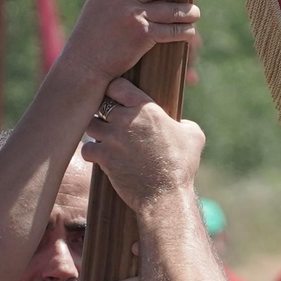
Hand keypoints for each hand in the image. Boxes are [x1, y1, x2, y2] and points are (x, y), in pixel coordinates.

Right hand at [58, 0, 199, 87]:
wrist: (84, 62)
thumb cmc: (94, 32)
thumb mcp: (100, 2)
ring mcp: (133, 15)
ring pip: (176, 9)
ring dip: (191, 12)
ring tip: (194, 14)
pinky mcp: (142, 35)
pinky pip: (174, 30)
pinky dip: (186, 31)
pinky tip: (188, 32)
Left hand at [80, 78, 204, 210]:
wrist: (166, 195)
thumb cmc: (181, 166)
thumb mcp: (194, 137)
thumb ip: (185, 123)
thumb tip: (181, 123)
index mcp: (146, 109)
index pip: (117, 85)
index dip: (114, 90)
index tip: (115, 96)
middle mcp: (126, 120)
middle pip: (100, 104)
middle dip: (103, 111)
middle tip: (108, 119)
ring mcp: (112, 138)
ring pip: (90, 124)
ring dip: (95, 130)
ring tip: (103, 137)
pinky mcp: (104, 157)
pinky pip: (86, 148)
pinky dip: (91, 152)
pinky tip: (98, 155)